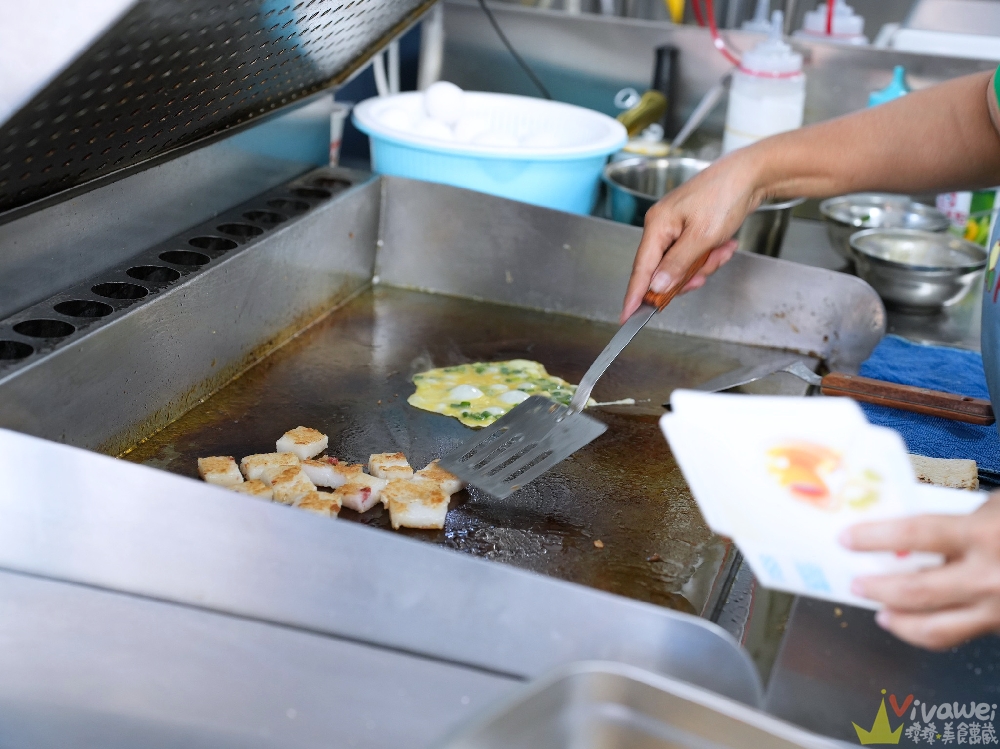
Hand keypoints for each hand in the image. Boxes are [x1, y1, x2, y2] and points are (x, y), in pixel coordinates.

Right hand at [619, 150, 764, 322]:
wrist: (752, 174)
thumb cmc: (725, 195)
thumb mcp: (702, 237)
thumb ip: (677, 265)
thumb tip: (657, 286)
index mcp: (658, 225)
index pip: (641, 269)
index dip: (634, 295)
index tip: (627, 317)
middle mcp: (662, 226)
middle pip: (663, 270)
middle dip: (687, 275)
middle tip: (704, 275)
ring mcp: (677, 227)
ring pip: (682, 264)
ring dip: (705, 263)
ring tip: (722, 250)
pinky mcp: (691, 228)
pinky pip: (695, 254)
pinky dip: (711, 254)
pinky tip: (725, 244)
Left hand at [840, 493, 999, 649]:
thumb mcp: (995, 508)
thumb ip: (955, 523)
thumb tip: (901, 535)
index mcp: (985, 534)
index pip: (915, 535)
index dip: (874, 537)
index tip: (846, 538)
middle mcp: (991, 576)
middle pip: (916, 590)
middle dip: (876, 588)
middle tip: (855, 583)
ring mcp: (999, 608)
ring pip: (934, 628)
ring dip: (898, 621)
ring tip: (880, 612)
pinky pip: (958, 634)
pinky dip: (930, 630)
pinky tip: (914, 621)